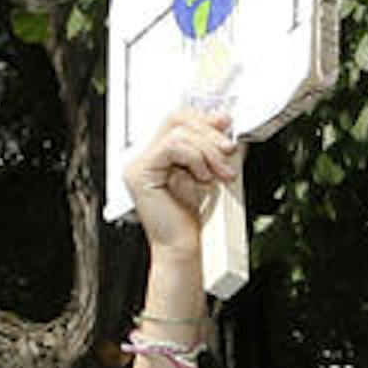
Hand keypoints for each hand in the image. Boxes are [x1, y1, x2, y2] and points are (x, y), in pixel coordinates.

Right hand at [125, 109, 238, 275]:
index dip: (204, 118)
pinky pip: (171, 146)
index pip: (178, 119)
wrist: (184, 249)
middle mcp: (146, 157)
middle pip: (176, 119)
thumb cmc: (194, 221)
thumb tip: (225, 123)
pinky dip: (194, 158)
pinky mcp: (139, 173)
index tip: (226, 124)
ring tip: (218, 173)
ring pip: (177, 132)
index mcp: (160, 156)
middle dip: (209, 132)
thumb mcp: (211, 173)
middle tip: (229, 150)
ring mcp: (139, 164)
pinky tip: (202, 176)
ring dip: (207, 150)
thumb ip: (214, 148)